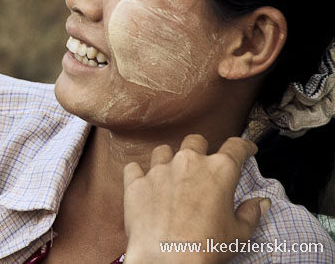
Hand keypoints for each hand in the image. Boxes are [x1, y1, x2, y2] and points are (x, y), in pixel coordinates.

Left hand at [123, 135, 269, 263]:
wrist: (167, 259)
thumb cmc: (206, 248)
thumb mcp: (239, 234)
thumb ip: (251, 213)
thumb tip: (260, 203)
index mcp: (219, 171)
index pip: (236, 147)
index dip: (244, 146)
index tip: (246, 149)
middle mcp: (188, 163)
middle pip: (195, 141)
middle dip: (201, 148)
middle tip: (203, 163)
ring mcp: (159, 170)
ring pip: (163, 150)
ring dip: (169, 159)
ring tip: (171, 174)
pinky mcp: (136, 182)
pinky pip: (134, 168)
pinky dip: (138, 173)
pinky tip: (143, 182)